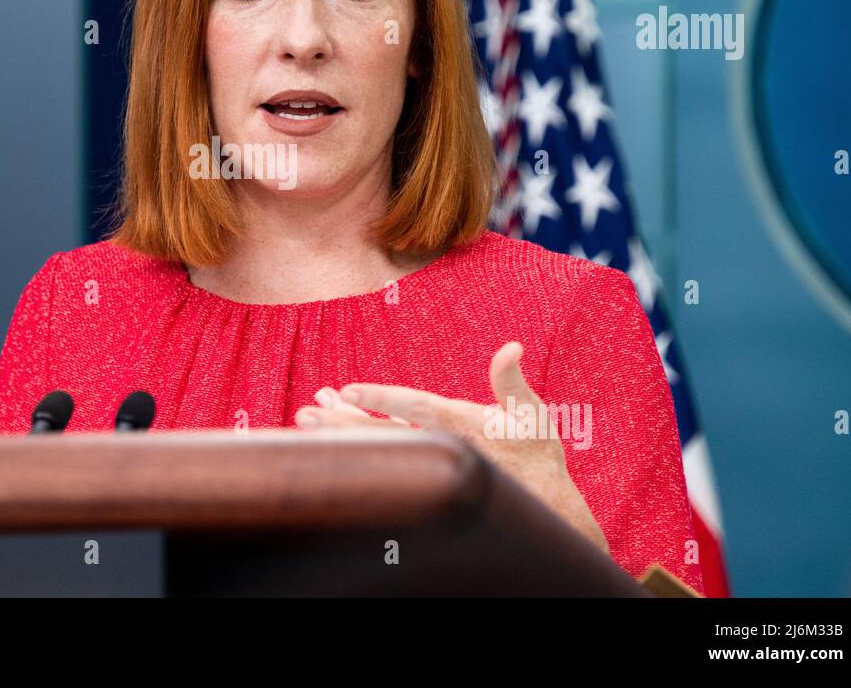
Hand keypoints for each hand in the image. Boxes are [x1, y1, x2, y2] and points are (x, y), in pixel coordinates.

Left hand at [294, 341, 607, 554]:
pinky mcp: (425, 476)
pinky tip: (330, 435)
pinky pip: (382, 459)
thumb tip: (512, 346)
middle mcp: (440, 446)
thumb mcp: (532, 413)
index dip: (381, 399)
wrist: (545, 504)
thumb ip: (512, 380)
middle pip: (382, 433)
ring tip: (306, 420)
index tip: (347, 390)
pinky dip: (354, 444)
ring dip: (340, 432)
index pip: (415, 407)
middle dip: (342, 422)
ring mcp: (429, 463)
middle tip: (305, 413)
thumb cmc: (538, 454)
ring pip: (377, 447)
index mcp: (462, 425)